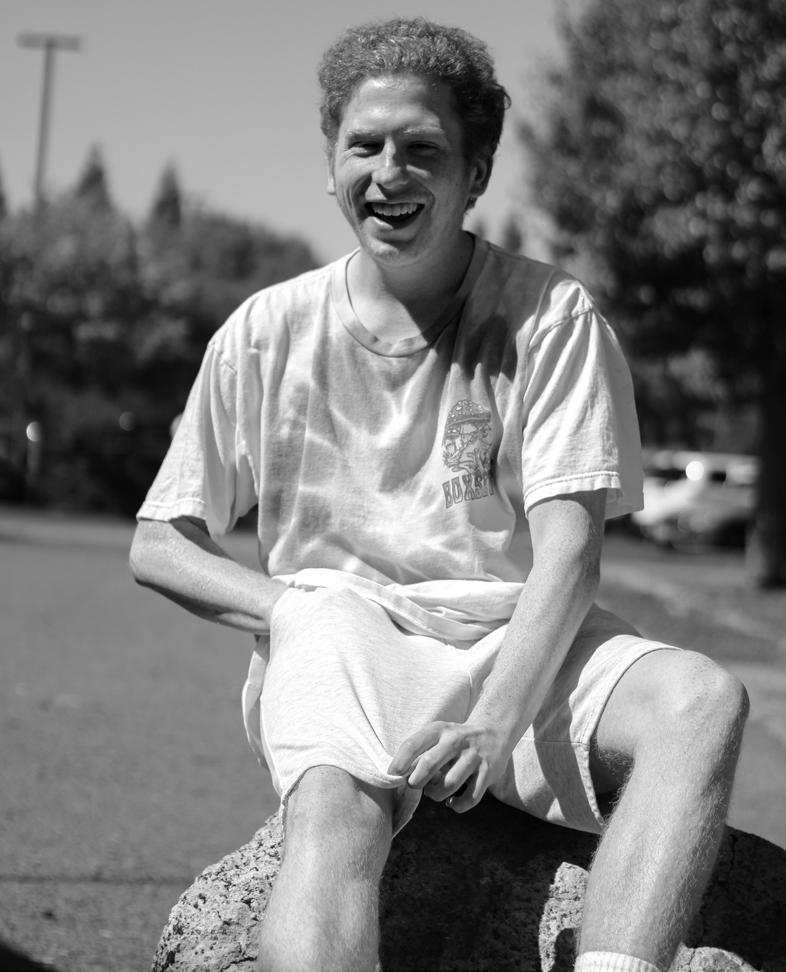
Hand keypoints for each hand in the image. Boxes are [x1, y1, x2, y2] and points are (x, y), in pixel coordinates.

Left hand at [388, 720, 507, 813]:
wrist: (493, 732)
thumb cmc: (455, 738)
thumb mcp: (438, 734)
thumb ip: (420, 750)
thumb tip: (398, 775)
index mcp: (440, 729)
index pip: (413, 744)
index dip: (399, 762)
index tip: (393, 776)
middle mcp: (457, 740)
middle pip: (429, 764)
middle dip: (416, 782)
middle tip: (414, 786)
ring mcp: (474, 756)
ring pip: (449, 784)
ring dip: (436, 794)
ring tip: (433, 793)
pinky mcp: (488, 772)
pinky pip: (470, 798)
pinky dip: (457, 806)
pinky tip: (451, 803)